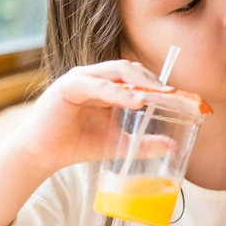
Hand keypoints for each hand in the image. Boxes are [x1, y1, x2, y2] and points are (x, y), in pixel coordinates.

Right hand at [12, 60, 174, 172]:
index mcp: (108, 85)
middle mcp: (96, 76)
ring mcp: (82, 78)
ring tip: (161, 95)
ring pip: (118, 71)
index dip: (160, 85)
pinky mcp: (68, 86)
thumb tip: (173, 146)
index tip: (184, 97)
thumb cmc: (77, 144)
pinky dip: (118, 91)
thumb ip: (143, 143)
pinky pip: (98, 85)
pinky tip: (136, 100)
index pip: (139, 77)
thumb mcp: (117, 143)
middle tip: (176, 95)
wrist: (41, 156)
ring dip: (141, 82)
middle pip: (132, 70)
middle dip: (155, 81)